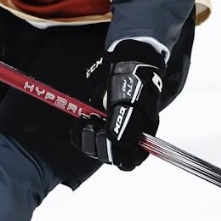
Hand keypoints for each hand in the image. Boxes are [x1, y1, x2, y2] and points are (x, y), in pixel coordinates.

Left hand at [75, 40, 164, 170]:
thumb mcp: (131, 96)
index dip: (119, 156)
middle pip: (112, 158)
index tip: (108, 138)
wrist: (124, 61)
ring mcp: (110, 131)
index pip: (132, 160)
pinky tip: (80, 121)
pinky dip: (78, 134)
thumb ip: (125, 120)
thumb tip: (115, 142)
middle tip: (95, 125)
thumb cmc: (133, 79)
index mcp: (142, 134)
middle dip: (99, 145)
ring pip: (96, 151)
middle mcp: (126, 136)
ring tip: (88, 118)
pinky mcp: (96, 124)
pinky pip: (83, 140)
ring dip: (87, 139)